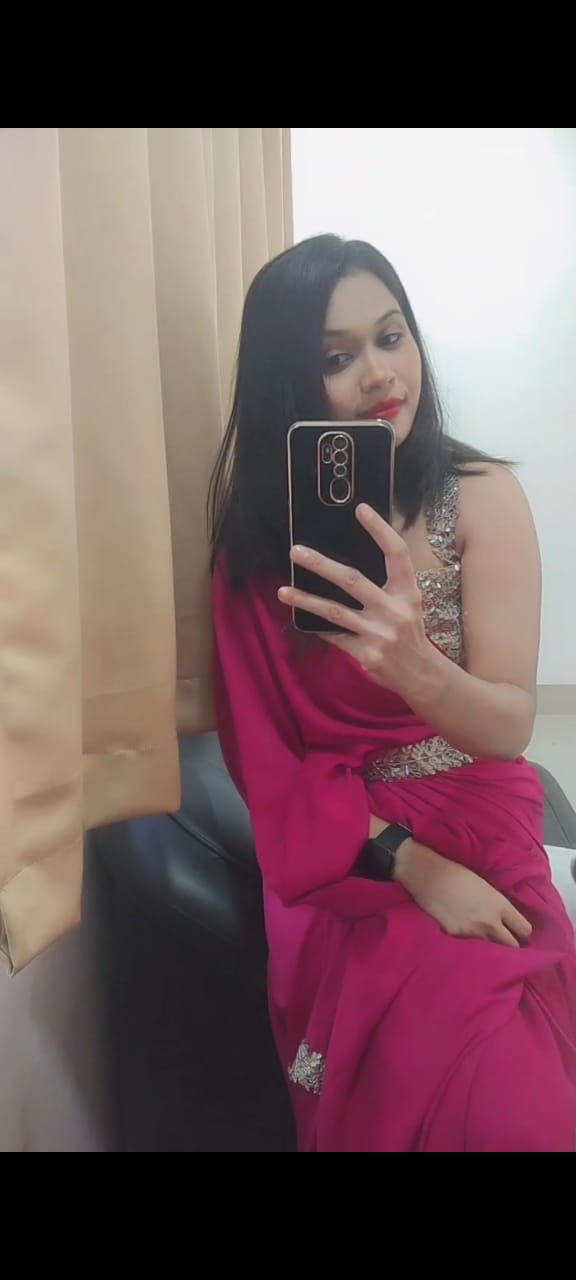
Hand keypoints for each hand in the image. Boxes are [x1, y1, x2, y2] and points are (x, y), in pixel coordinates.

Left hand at [278, 505, 429, 695]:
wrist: (420, 674)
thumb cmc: (410, 632)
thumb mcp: (409, 603)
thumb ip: (388, 584)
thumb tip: (348, 563)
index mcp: (408, 592)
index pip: (396, 554)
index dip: (380, 530)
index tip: (361, 509)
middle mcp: (394, 610)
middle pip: (353, 580)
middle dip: (321, 565)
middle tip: (296, 551)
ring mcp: (379, 633)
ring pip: (334, 611)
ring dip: (306, 600)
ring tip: (283, 591)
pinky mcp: (366, 653)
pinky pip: (334, 636)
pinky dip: (317, 627)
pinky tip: (299, 618)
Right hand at [395, 840, 532, 947]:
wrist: (428, 876)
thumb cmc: (457, 874)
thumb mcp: (486, 887)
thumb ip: (499, 906)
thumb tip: (508, 919)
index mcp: (500, 906)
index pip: (525, 930)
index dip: (523, 931)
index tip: (519, 930)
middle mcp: (490, 923)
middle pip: (513, 946)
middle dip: (511, 942)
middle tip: (505, 936)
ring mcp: (472, 932)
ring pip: (492, 948)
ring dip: (491, 942)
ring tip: (482, 932)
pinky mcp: (456, 937)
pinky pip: (471, 944)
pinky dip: (471, 940)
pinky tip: (464, 927)